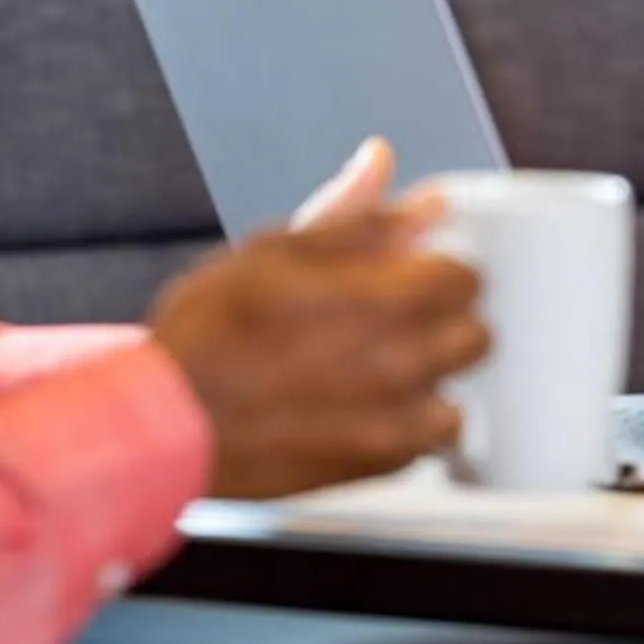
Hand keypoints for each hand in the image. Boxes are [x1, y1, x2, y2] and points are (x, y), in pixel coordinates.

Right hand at [148, 138, 488, 499]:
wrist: (166, 421)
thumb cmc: (208, 332)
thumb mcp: (275, 249)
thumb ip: (353, 216)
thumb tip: (396, 176)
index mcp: (385, 297)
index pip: (467, 275)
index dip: (442, 270)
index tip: (417, 274)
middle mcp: (402, 362)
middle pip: (477, 336)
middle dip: (446, 324)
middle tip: (399, 322)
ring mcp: (393, 421)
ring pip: (459, 395)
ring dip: (433, 383)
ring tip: (382, 372)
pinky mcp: (376, 467)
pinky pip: (428, 445)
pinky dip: (409, 428)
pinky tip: (368, 410)